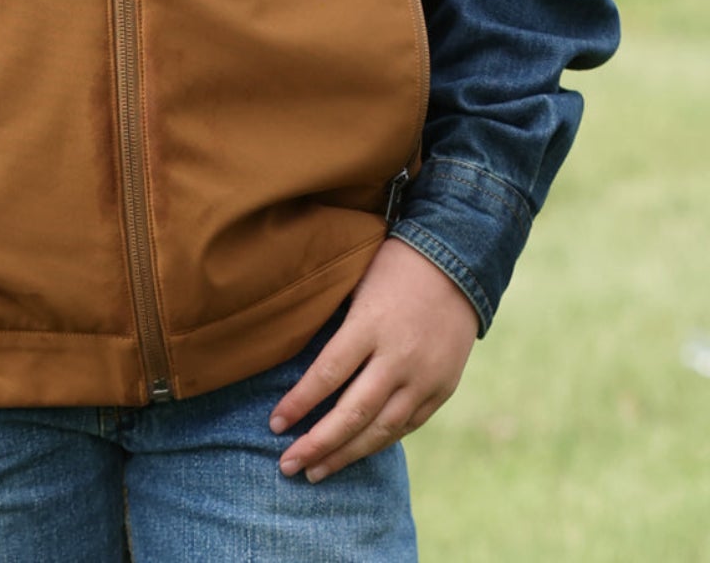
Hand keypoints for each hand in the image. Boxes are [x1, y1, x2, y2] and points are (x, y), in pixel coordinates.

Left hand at [270, 239, 478, 482]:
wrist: (458, 260)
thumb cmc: (393, 266)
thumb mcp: (357, 284)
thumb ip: (336, 327)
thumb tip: (299, 367)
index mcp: (371, 324)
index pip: (327, 374)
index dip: (299, 404)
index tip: (274, 425)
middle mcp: (399, 356)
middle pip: (353, 413)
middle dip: (317, 444)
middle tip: (288, 466)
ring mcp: (425, 376)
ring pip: (381, 429)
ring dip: (346, 455)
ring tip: (316, 472)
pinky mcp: (442, 388)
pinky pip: (407, 425)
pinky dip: (379, 442)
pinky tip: (356, 453)